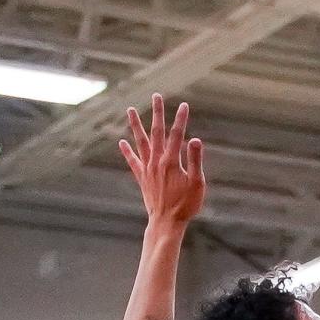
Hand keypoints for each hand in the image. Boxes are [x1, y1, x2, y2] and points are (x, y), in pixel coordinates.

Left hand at [119, 95, 205, 226]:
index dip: (181, 119)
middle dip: (157, 113)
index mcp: (171, 162)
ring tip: (130, 110)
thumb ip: (195, 161)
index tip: (185, 105)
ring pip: (141, 142)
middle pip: (157, 132)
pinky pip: (133, 162)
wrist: (166, 223)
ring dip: (136, 125)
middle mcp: (157, 161)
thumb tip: (196, 139)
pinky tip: (121, 142)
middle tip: (156, 96)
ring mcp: (147, 169)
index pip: (177, 135)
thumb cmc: (185, 205)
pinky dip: (127, 152)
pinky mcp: (142, 178)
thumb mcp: (197, 184)